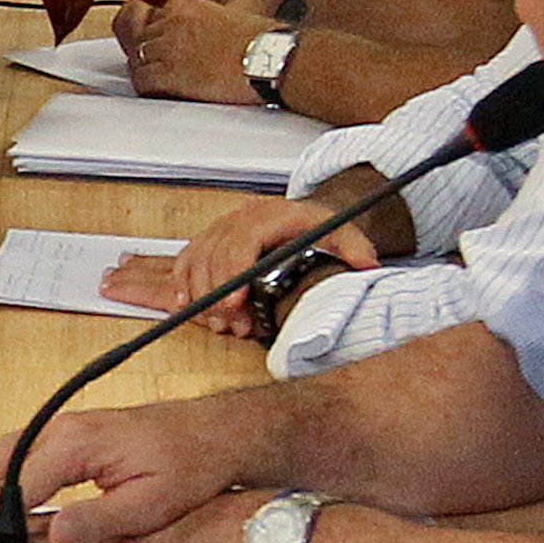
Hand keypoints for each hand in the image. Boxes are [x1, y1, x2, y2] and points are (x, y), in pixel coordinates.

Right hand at [0, 400, 241, 542]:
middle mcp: (62, 429)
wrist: (212, 433)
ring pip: (0, 456)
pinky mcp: (69, 438)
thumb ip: (98, 521)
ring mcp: (62, 430)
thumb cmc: (188, 464)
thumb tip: (53, 537)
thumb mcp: (150, 503)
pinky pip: (18, 455)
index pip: (19, 485)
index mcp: (78, 444)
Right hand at [105, 193, 377, 336]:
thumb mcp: (342, 233)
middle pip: (211, 261)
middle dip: (218, 300)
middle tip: (236, 326)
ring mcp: (216, 232)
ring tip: (220, 325)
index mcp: (264, 216)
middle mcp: (234, 221)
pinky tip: (180, 305)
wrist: (302, 215)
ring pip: (191, 264)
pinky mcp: (206, 244)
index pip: (238, 245)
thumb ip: (355, 248)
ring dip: (199, 298)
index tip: (237, 306)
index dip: (232, 276)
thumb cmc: (319, 229)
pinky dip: (176, 284)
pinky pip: (181, 263)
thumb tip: (367, 263)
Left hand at [114, 0, 273, 106]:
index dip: (160, 40)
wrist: (273, 58)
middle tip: (156, 71)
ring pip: (140, 59)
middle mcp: (178, 23)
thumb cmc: (267, 46)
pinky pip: (144, 80)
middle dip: (150, 55)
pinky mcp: (172, 71)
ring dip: (147, 71)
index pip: (160, 21)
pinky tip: (158, 93)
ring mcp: (171, 46)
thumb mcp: (235, 23)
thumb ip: (212, 31)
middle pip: (146, 38)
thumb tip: (209, 50)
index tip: (164, 52)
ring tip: (156, 85)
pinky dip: (148, 88)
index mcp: (194, 8)